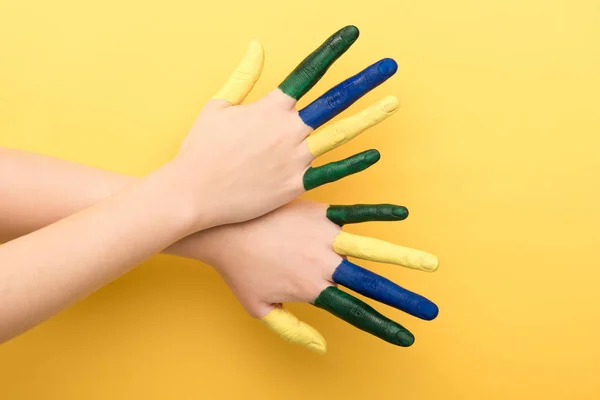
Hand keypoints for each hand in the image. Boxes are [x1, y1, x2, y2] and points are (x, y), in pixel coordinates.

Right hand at [171, 25, 400, 228]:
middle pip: (334, 99)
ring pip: (340, 133)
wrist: (192, 194)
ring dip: (369, 116)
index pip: (308, 71)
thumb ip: (243, 75)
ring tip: (393, 102)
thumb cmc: (201, 149)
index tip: (353, 33)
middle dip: (363, 80)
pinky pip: (331, 172)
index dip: (332, 50)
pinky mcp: (294, 185)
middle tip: (389, 66)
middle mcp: (287, 129)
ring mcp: (294, 158)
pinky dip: (353, 162)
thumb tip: (256, 45)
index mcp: (270, 107)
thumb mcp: (218, 105)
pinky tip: (374, 154)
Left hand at [186, 199, 438, 353]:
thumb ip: (293, 329)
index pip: (356, 313)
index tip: (407, 337)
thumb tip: (323, 346)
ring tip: (430, 264)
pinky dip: (379, 213)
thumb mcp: (260, 309)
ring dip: (403, 258)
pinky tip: (402, 213)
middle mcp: (324, 265)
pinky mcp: (319, 214)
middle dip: (404, 300)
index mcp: (313, 290)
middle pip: (371, 285)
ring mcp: (323, 237)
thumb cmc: (240, 271)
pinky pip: (353, 213)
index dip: (384, 327)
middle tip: (431, 310)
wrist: (224, 230)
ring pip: (370, 249)